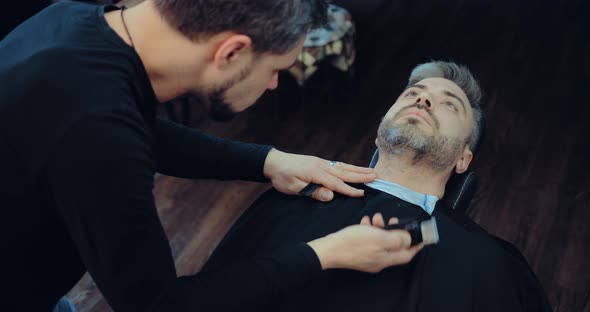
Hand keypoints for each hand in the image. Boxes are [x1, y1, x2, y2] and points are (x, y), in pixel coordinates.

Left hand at [263, 149, 376, 201]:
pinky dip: (348, 167)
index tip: (363, 194)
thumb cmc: (282, 177)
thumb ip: (312, 192)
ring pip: (342, 167)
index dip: (350, 190)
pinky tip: (354, 169)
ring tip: (371, 171)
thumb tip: (331, 195)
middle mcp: (321, 165)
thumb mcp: (294, 188)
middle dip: (361, 175)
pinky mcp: (319, 162)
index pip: (336, 183)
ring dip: (357, 170)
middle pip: (344, 172)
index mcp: (316, 172)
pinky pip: (337, 165)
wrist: (273, 162)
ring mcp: (321, 162)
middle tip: (376, 177)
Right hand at [307, 213, 423, 272]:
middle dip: (395, 231)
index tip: (421, 235)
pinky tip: (365, 222)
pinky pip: (369, 241)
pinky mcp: (358, 253)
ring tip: (376, 218)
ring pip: (381, 242)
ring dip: (381, 228)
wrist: (329, 249)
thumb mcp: (379, 237)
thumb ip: (397, 239)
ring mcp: (368, 258)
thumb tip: (409, 239)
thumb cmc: (353, 243)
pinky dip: (370, 230)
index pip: (407, 254)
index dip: (416, 245)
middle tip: (393, 220)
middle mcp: (378, 261)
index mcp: (386, 259)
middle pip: (394, 247)